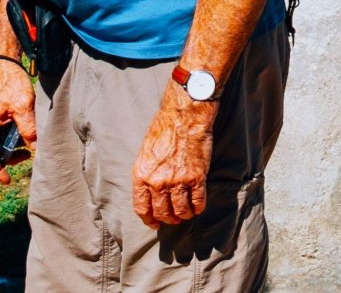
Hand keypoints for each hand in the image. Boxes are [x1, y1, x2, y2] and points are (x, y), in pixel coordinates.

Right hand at [0, 58, 35, 182]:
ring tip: (30, 140)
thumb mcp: (22, 105)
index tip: (9, 180)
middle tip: (28, 155)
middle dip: (9, 157)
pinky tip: (27, 127)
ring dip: (13, 145)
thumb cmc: (9, 79)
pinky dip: (13, 134)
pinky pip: (1, 130)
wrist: (2, 58)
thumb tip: (36, 147)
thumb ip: (28, 128)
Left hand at [132, 87, 214, 225]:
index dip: (149, 220)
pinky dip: (198, 208)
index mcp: (141, 176)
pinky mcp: (196, 178)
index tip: (155, 223)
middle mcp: (158, 182)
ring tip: (186, 214)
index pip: (142, 208)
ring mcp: (178, 182)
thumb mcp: (145, 154)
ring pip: (181, 211)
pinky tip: (198, 207)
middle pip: (162, 213)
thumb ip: (146, 175)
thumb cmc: (163, 130)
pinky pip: (198, 202)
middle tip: (173, 219)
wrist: (184, 117)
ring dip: (184, 215)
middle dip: (168, 219)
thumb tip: (149, 193)